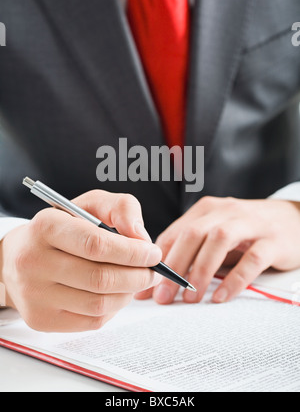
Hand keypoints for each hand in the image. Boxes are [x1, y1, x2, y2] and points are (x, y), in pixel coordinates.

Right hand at [0, 190, 161, 331]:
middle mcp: (34, 261)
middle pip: (100, 278)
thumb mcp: (91, 205)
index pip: (96, 245)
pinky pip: (90, 321)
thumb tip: (141, 237)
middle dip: (137, 276)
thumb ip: (121, 208)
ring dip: (128, 293)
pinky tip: (115, 294)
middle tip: (152, 271)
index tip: (153, 253)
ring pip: (98, 304)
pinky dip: (113, 308)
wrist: (20, 256)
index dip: (132, 252)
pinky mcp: (41, 319)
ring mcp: (35, 294)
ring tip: (135, 280)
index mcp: (46, 227)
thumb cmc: (64, 227)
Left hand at [136, 197, 299, 304]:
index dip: (157, 259)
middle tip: (163, 296)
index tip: (144, 284)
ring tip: (190, 298)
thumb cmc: (247, 230)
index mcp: (206, 209)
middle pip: (192, 235)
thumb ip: (191, 250)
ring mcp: (249, 223)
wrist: (293, 219)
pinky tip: (221, 296)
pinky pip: (251, 259)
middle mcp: (225, 211)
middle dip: (174, 267)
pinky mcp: (272, 240)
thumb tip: (157, 278)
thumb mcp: (216, 233)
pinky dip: (235, 279)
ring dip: (200, 271)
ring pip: (218, 241)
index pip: (175, 232)